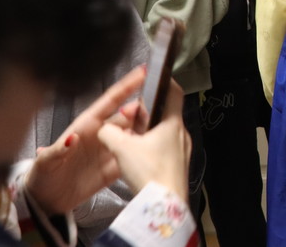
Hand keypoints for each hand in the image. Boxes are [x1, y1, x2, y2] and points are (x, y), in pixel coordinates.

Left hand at [24, 66, 145, 213]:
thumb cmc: (42, 176)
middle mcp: (101, 134)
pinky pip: (133, 157)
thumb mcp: (47, 162)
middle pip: (128, 115)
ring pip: (134, 134)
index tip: (143, 72)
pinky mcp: (114, 168)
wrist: (45, 201)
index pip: (110, 100)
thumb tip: (73, 138)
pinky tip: (154, 150)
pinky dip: (143, 152)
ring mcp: (109, 150)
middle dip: (143, 108)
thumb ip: (59, 149)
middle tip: (159, 105)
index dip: (127, 86)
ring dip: (147, 129)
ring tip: (162, 126)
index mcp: (86, 125)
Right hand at [97, 78, 189, 197]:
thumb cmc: (149, 172)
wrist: (165, 206)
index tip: (152, 78)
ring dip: (148, 130)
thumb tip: (103, 128)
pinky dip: (151, 145)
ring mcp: (182, 151)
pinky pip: (165, 148)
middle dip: (147, 112)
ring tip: (129, 136)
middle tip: (129, 115)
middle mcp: (181, 134)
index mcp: (173, 123)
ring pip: (164, 132)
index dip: (163, 82)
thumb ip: (109, 133)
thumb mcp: (122, 148)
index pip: (174, 91)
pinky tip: (137, 156)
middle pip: (165, 113)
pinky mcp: (178, 166)